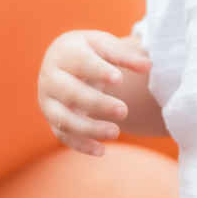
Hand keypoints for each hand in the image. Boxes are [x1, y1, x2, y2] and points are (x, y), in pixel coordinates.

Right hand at [37, 29, 151, 157]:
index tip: (119, 79)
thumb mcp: (106, 46)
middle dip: (97, 104)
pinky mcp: (52, 119)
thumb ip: (126, 55)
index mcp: (65, 53)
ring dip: (89, 129)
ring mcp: (48, 101)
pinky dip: (81, 145)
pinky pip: (63, 135)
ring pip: (64, 119)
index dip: (99, 72)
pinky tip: (101, 151)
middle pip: (71, 93)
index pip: (80, 63)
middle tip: (124, 110)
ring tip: (116, 132)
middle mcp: (51, 78)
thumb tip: (148, 65)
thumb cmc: (90, 52)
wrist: (64, 60)